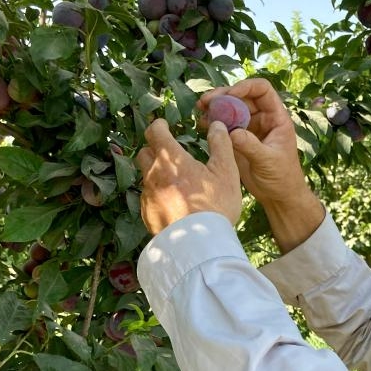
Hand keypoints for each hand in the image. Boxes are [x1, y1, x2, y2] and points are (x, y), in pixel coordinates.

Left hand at [135, 118, 241, 234]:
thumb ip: (221, 145)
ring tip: (176, 184)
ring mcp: (148, 195)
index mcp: (172, 160)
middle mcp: (153, 174)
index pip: (155, 132)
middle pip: (144, 153)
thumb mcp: (226, 173)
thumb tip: (217, 125)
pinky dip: (159, 196)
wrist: (198, 245)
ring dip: (157, 174)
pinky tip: (174, 205)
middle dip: (155, 149)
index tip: (164, 125)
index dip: (159, 126)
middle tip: (170, 155)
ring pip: (147, 177)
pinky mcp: (146, 213)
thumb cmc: (215, 206)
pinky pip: (149, 198)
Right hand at [197, 79, 308, 205]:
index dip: (246, 87)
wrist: (278, 197)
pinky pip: (224, 125)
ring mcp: (249, 128)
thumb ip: (251, 146)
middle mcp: (262, 118)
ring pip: (230, 109)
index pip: (262, 90)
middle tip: (205, 101)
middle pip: (241, 97)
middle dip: (223, 96)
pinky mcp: (237, 139)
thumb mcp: (268, 161)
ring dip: (215, 107)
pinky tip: (202, 124)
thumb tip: (232, 132)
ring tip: (200, 109)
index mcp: (276, 118)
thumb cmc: (282, 178)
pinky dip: (213, 122)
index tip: (229, 94)